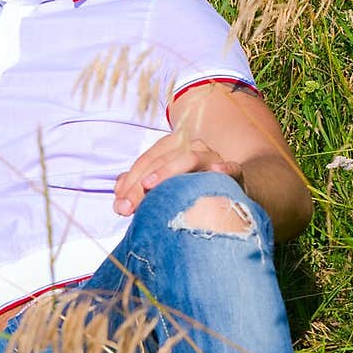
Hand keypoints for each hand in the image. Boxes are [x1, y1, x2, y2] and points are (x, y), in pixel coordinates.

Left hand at [113, 135, 243, 215]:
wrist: (227, 192)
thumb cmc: (188, 188)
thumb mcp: (161, 187)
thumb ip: (138, 187)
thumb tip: (118, 198)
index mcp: (172, 146)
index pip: (146, 161)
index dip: (129, 181)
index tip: (119, 204)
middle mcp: (191, 146)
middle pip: (161, 161)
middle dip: (140, 185)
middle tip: (126, 207)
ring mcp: (212, 157)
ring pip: (189, 159)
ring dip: (168, 171)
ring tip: (151, 185)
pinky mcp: (233, 171)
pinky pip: (230, 168)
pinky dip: (223, 168)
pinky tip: (215, 172)